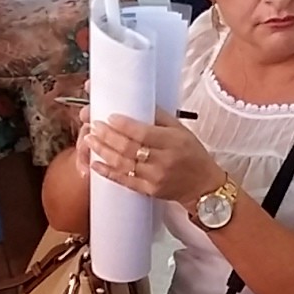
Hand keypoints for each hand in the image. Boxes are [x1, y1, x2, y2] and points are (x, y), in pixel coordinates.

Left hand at [87, 112, 218, 205]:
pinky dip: (107, 172)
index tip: (110, 117)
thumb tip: (138, 102)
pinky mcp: (149, 190)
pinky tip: (95, 164)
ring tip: (90, 139)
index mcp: (172, 142)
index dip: (124, 126)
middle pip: (129, 148)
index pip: (143, 133)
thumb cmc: (193, 155)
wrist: (203, 186)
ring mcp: (155, 177)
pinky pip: (124, 181)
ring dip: (103, 151)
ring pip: (123, 164)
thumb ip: (160, 117)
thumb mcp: (182, 131)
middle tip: (94, 125)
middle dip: (107, 136)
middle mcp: (163, 160)